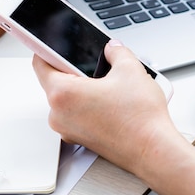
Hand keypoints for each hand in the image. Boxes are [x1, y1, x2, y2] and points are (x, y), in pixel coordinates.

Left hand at [32, 40, 176, 173]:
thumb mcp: (130, 69)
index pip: (41, 63)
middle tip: (98, 67)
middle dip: (75, 71)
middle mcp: (59, 115)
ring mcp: (68, 130)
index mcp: (63, 93)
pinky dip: (90, 107)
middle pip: (56, 82)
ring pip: (69, 99)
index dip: (48, 48)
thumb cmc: (140, 119)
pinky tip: (113, 103)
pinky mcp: (81, 139)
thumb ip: (116, 51)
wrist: (153, 150)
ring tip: (111, 87)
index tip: (55, 44)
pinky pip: (78, 115)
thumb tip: (112, 48)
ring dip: (85, 90)